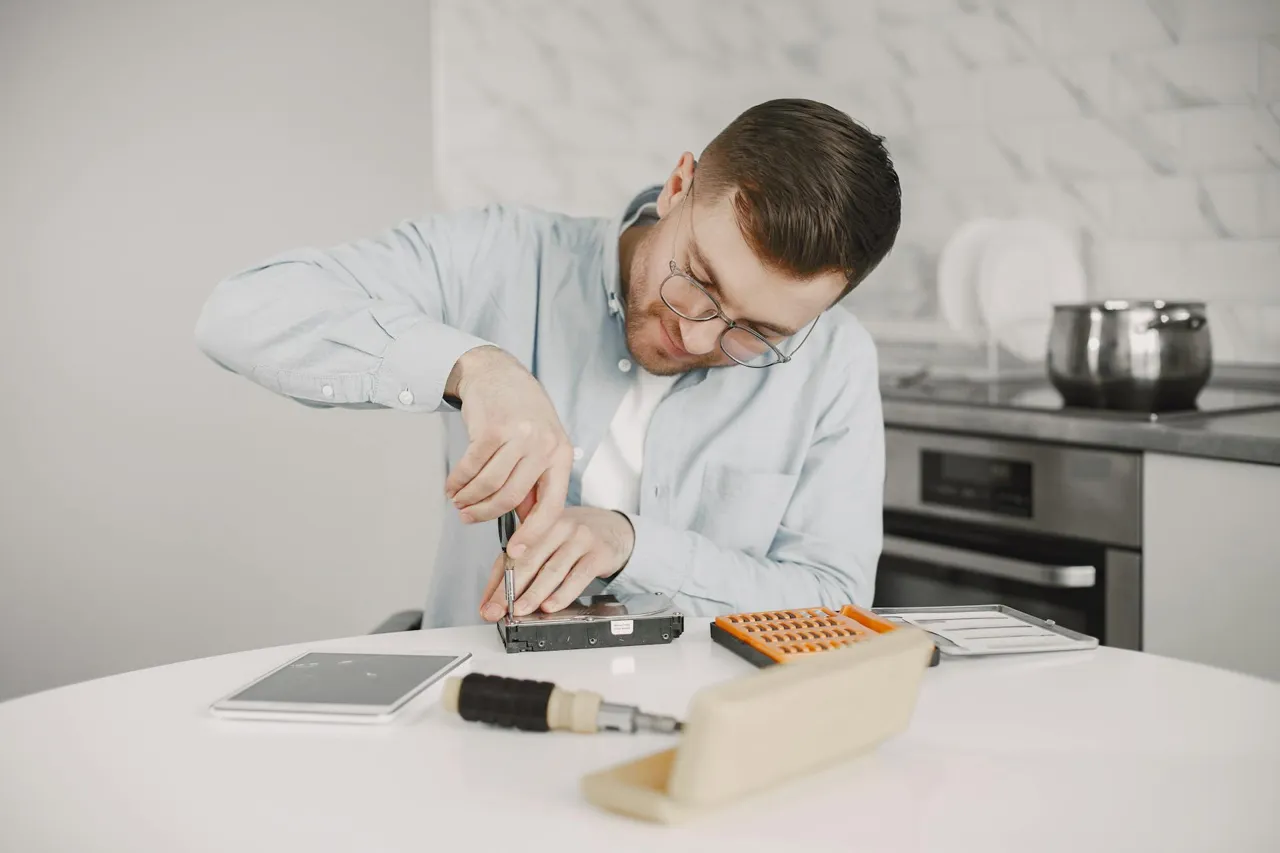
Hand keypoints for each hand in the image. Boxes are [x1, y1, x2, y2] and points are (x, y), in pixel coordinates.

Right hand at [444, 346, 572, 554]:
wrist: (498, 372)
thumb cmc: (520, 413)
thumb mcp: (540, 446)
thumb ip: (534, 483)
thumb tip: (525, 525)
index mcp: (561, 456)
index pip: (552, 506)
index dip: (533, 534)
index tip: (516, 552)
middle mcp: (545, 446)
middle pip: (511, 498)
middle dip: (485, 515)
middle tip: (468, 518)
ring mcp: (519, 435)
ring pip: (489, 485)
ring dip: (467, 499)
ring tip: (458, 501)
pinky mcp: (492, 428)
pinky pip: (471, 467)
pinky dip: (458, 481)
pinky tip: (452, 485)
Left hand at [479, 507, 634, 620]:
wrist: (613, 527)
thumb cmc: (573, 539)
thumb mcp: (545, 545)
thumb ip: (517, 568)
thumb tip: (491, 601)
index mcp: (537, 525)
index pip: (510, 557)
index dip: (496, 584)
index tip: (488, 607)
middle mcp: (557, 527)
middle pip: (529, 561)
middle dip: (510, 590)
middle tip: (499, 611)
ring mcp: (579, 539)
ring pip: (552, 570)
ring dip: (534, 594)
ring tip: (521, 610)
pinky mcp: (598, 553)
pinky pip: (578, 576)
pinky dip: (563, 593)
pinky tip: (551, 606)